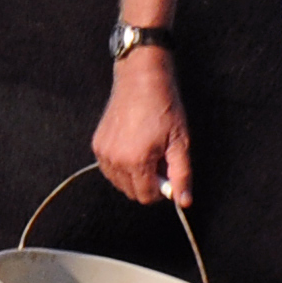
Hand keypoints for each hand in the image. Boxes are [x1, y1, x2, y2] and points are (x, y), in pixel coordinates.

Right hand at [95, 50, 193, 207]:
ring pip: (119, 182)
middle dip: (149, 184)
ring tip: (149, 152)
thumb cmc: (164, 108)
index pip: (146, 197)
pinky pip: (110, 168)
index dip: (162, 191)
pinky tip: (134, 147)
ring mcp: (103, 153)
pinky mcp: (97, 145)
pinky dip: (122, 166)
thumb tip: (184, 202)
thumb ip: (181, 174)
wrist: (142, 80)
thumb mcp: (180, 142)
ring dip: (135, 176)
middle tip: (161, 161)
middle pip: (132, 192)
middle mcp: (115, 160)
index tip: (170, 175)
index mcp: (136, 161)